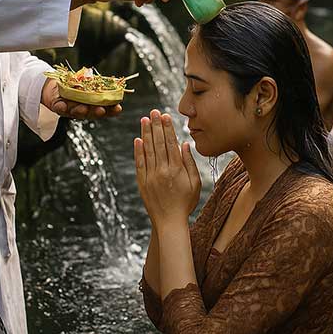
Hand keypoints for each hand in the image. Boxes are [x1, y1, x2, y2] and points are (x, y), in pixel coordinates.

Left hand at [41, 77, 122, 118]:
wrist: (57, 87)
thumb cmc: (77, 85)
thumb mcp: (89, 83)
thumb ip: (98, 83)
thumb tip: (112, 80)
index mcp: (93, 105)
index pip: (105, 110)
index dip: (112, 110)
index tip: (118, 108)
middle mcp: (83, 110)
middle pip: (91, 113)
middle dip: (96, 112)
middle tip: (101, 110)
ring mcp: (70, 110)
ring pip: (76, 112)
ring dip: (80, 111)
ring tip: (83, 108)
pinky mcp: (58, 107)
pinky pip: (59, 108)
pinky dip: (61, 107)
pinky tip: (63, 105)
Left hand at [134, 110, 200, 227]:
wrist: (169, 222)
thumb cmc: (186, 203)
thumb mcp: (195, 184)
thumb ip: (190, 163)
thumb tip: (184, 144)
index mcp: (177, 170)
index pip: (171, 144)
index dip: (168, 128)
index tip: (166, 115)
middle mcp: (162, 171)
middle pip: (158, 143)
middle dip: (156, 126)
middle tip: (154, 111)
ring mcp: (151, 176)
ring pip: (148, 150)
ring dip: (146, 133)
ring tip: (144, 119)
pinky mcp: (142, 182)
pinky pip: (139, 163)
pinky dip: (138, 151)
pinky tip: (137, 139)